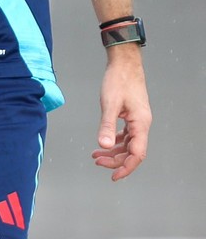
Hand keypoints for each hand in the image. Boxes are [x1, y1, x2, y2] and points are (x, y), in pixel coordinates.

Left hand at [91, 53, 151, 180]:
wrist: (124, 63)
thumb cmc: (118, 80)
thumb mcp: (109, 104)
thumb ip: (107, 125)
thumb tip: (102, 146)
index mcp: (140, 124)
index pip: (137, 154)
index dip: (125, 167)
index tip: (112, 176)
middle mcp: (142, 124)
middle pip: (132, 151)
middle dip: (115, 160)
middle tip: (96, 161)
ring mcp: (137, 120)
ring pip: (128, 144)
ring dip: (113, 151)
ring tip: (96, 155)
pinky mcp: (131, 115)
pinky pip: (126, 134)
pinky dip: (115, 140)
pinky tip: (104, 143)